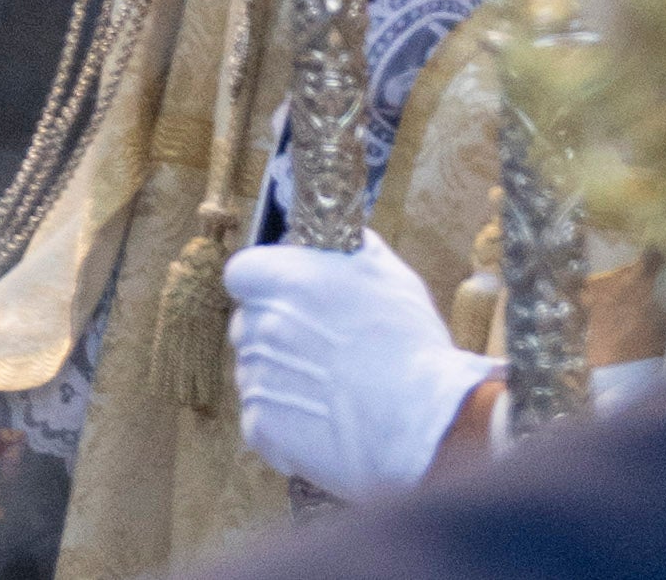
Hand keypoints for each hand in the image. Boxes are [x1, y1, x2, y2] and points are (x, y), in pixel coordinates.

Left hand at [223, 230, 485, 496]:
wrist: (423, 424)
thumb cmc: (411, 346)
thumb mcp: (389, 275)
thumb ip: (350, 250)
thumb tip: (335, 237)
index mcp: (285, 280)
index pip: (242, 274)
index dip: (263, 287)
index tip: (285, 302)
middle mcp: (263, 324)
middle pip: (247, 325)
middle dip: (273, 337)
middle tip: (316, 356)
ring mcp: (259, 377)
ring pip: (252, 373)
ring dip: (278, 381)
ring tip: (325, 396)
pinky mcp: (264, 427)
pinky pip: (258, 420)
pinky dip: (280, 426)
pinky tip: (318, 427)